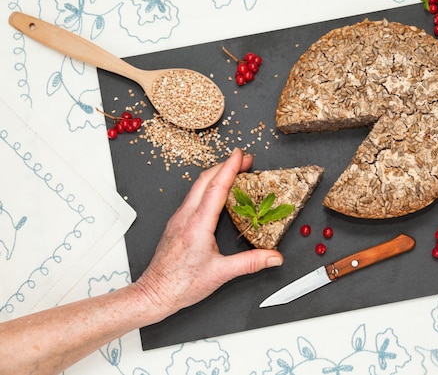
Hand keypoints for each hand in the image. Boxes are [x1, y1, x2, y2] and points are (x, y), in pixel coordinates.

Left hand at [133, 148, 282, 316]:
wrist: (155, 293)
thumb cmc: (181, 284)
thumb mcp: (221, 274)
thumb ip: (251, 262)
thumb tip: (273, 257)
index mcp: (198, 224)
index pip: (216, 188)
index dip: (230, 168)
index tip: (240, 155)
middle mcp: (186, 216)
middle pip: (205, 180)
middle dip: (225, 165)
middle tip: (242, 159)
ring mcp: (179, 219)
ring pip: (197, 187)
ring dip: (215, 175)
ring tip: (232, 171)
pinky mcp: (176, 224)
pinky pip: (192, 197)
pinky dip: (207, 187)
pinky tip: (215, 193)